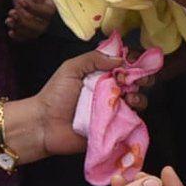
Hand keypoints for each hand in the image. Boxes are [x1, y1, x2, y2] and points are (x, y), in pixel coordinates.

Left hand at [5, 0, 55, 41]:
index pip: (48, 12)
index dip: (36, 10)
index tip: (22, 1)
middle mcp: (44, 6)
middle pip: (41, 26)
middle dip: (26, 23)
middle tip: (13, 13)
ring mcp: (33, 10)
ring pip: (32, 30)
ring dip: (21, 29)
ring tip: (9, 20)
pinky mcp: (22, 10)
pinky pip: (24, 28)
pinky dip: (18, 33)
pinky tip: (9, 29)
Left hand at [32, 49, 149, 157]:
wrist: (44, 125)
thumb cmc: (55, 95)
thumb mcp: (72, 68)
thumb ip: (94, 58)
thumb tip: (120, 58)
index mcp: (100, 75)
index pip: (123, 64)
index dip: (132, 61)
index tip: (134, 61)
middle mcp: (109, 91)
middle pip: (134, 82)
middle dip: (142, 78)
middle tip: (137, 79)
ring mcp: (112, 110)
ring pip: (136, 101)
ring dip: (139, 97)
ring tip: (129, 97)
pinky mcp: (113, 128)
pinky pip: (130, 121)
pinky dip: (134, 115)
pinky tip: (128, 110)